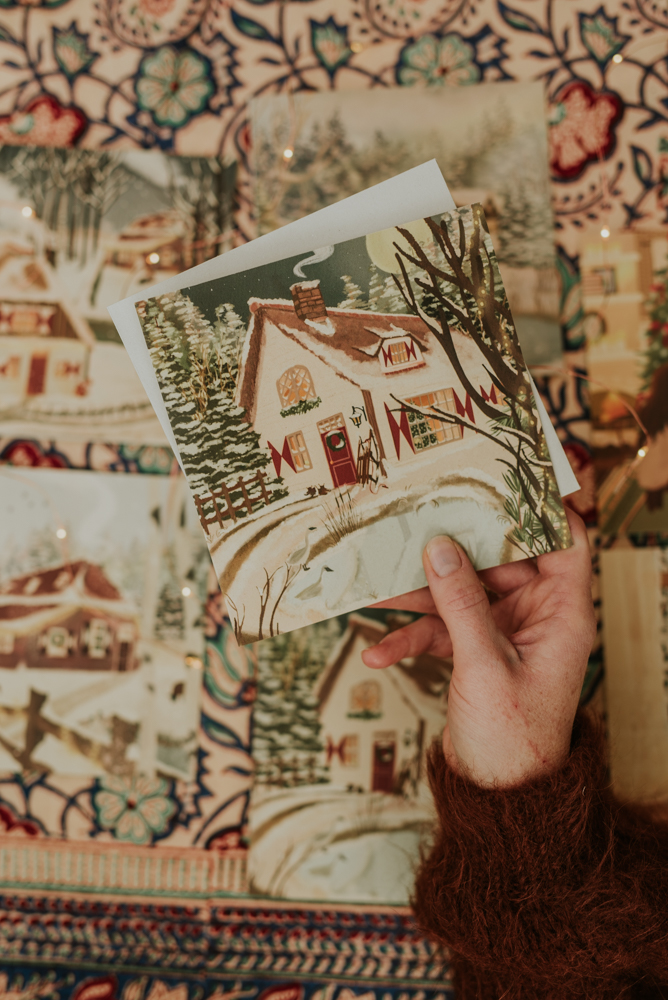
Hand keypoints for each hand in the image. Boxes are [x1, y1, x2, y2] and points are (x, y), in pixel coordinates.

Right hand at [361, 509, 595, 787]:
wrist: (497, 797)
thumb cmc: (512, 737)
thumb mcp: (484, 664)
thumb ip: (461, 602)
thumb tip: (440, 547)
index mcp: (561, 613)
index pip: (565, 542)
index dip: (542, 507)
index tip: (504, 478)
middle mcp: (536, 616)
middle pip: (497, 561)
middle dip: (453, 547)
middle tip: (418, 518)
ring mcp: (503, 633)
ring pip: (460, 593)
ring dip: (419, 594)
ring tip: (375, 587)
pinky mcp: (475, 652)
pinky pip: (441, 630)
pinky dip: (411, 638)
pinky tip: (377, 650)